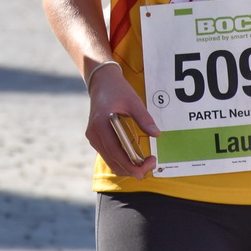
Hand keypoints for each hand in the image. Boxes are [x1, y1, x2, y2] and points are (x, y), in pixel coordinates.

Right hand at [84, 64, 158, 178]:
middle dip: (133, 169)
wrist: (101, 82)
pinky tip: (135, 156)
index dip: (132, 165)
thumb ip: (144, 118)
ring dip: (128, 166)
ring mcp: (93, 138)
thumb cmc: (117, 90)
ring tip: (145, 161)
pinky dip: (122, 160)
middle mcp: (94, 134)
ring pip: (111, 162)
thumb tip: (156, 134)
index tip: (149, 165)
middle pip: (113, 162)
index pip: (116, 153)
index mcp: (101, 125)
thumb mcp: (133, 101)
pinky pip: (109, 156)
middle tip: (151, 163)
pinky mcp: (96, 139)